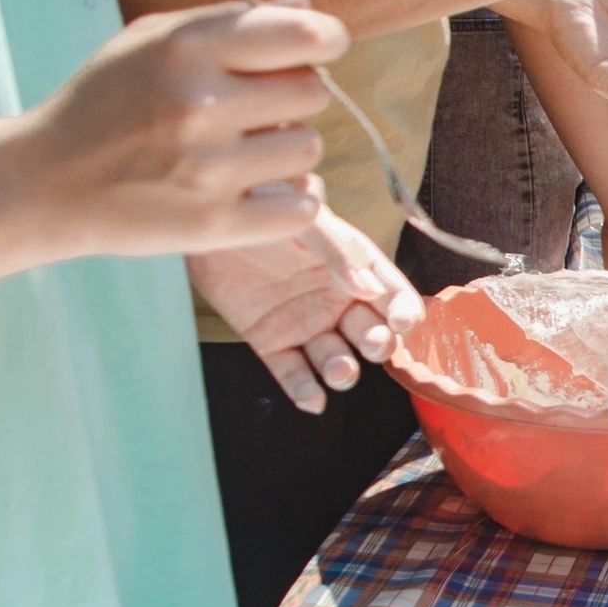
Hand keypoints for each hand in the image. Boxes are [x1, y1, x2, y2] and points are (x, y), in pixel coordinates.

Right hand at [15, 0, 345, 257]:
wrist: (45, 182)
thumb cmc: (107, 102)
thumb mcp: (152, 40)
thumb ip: (233, 20)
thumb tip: (309, 2)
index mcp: (187, 49)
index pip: (304, 35)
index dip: (325, 39)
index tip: (318, 49)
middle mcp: (200, 106)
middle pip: (314, 92)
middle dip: (295, 96)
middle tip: (256, 108)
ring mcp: (208, 170)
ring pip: (310, 150)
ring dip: (288, 150)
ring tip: (244, 151)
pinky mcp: (213, 225)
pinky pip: (304, 208)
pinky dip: (293, 202)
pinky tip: (260, 190)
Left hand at [188, 208, 423, 413]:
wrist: (204, 217)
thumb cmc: (261, 205)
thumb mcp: (302, 220)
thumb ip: (336, 249)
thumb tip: (369, 286)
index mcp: (352, 266)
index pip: (390, 292)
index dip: (403, 309)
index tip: (403, 321)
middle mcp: (335, 299)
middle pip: (370, 331)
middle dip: (379, 343)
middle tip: (373, 344)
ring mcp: (305, 323)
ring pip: (336, 357)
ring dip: (344, 370)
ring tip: (339, 372)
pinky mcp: (272, 342)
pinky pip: (293, 372)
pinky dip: (304, 389)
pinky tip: (311, 400)